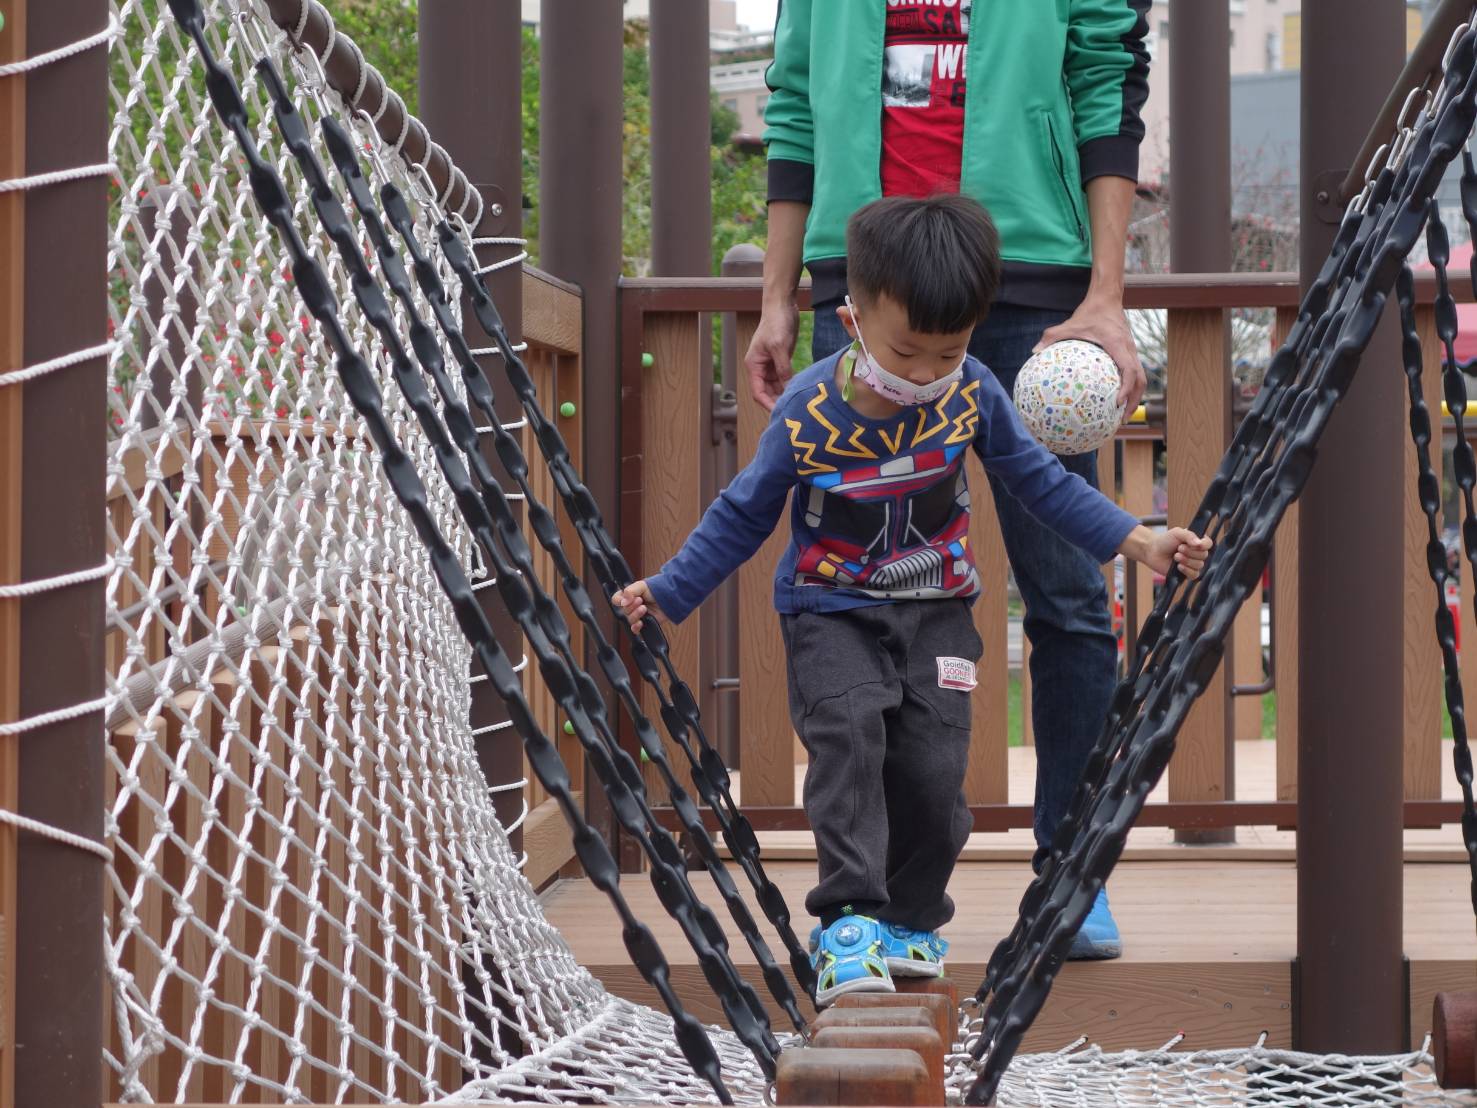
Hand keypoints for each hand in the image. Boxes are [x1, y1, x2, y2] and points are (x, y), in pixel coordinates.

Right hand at [612, 580, 662, 631]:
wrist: (670, 598)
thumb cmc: (657, 589)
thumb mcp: (642, 585)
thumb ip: (630, 591)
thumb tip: (623, 601)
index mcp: (628, 596)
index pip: (616, 600)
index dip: (619, 601)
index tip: (626, 600)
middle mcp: (631, 606)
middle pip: (623, 611)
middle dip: (631, 606)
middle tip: (640, 601)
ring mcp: (637, 615)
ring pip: (629, 619)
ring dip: (636, 614)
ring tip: (644, 608)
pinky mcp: (644, 623)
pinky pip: (635, 629)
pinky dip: (636, 627)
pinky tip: (641, 622)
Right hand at [744, 300, 798, 411]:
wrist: (782, 306)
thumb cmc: (776, 323)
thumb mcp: (780, 346)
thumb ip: (783, 369)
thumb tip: (788, 388)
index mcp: (754, 365)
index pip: (758, 392)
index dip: (767, 404)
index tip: (780, 413)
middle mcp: (760, 367)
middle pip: (767, 392)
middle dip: (777, 401)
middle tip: (793, 411)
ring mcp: (770, 364)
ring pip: (776, 387)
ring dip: (785, 394)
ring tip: (798, 403)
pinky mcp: (780, 360)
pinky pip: (784, 378)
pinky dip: (790, 384)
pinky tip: (800, 390)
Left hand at [1035, 294, 1146, 414]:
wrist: (1108, 298)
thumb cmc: (1090, 312)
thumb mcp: (1069, 324)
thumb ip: (1052, 336)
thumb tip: (1034, 352)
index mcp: (1119, 345)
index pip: (1129, 370)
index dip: (1126, 388)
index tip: (1117, 403)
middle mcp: (1130, 349)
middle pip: (1140, 380)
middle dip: (1134, 400)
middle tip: (1122, 419)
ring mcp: (1132, 351)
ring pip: (1140, 378)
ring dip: (1134, 396)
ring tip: (1121, 414)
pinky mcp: (1129, 351)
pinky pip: (1133, 372)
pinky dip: (1128, 386)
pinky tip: (1114, 397)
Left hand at [1140, 527, 1212, 579]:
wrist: (1152, 551)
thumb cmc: (1165, 541)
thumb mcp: (1177, 533)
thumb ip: (1189, 535)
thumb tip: (1199, 543)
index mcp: (1197, 541)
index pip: (1208, 544)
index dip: (1204, 545)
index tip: (1196, 544)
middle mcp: (1197, 553)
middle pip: (1204, 555)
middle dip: (1190, 552)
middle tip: (1179, 548)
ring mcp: (1193, 563)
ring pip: (1199, 565)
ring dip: (1186, 560)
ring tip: (1176, 556)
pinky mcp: (1187, 573)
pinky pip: (1194, 575)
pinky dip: (1187, 570)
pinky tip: (1178, 566)